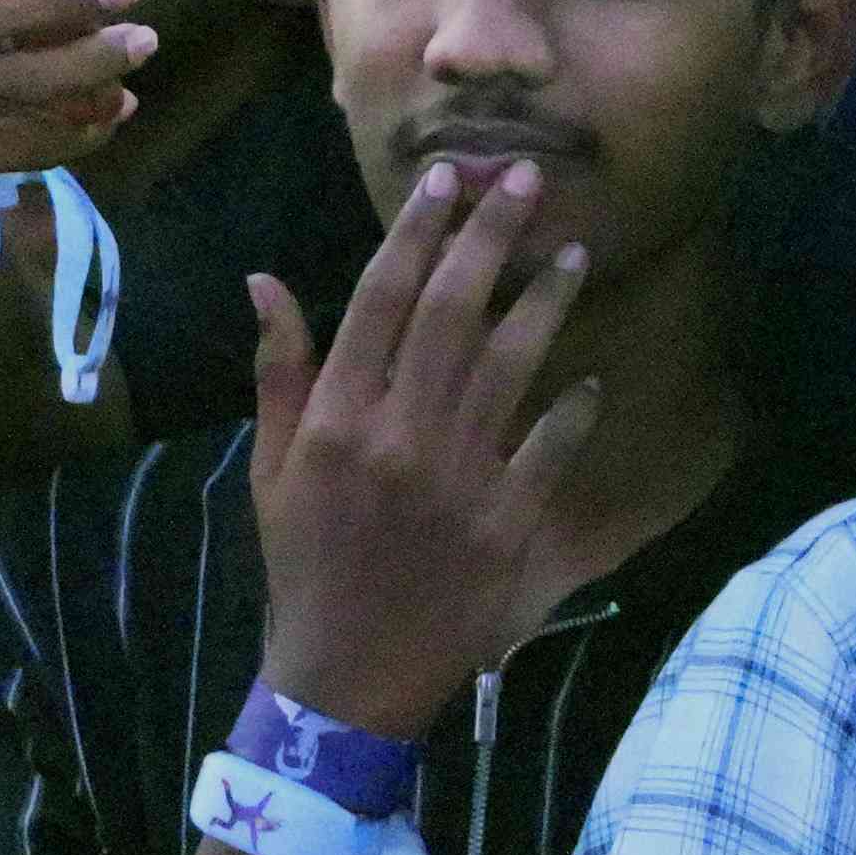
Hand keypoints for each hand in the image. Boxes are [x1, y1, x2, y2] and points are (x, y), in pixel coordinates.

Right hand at [242, 156, 680, 726]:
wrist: (345, 678)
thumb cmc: (304, 563)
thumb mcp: (270, 469)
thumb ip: (278, 372)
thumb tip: (264, 278)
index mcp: (336, 418)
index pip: (380, 298)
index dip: (415, 230)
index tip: (445, 176)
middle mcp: (397, 435)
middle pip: (451, 311)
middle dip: (489, 237)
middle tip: (525, 180)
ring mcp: (458, 478)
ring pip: (509, 365)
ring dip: (544, 303)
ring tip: (574, 253)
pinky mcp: (506, 525)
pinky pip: (549, 450)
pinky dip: (573, 413)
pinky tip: (591, 379)